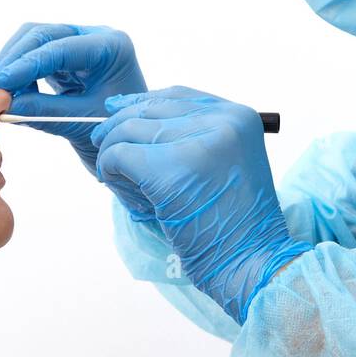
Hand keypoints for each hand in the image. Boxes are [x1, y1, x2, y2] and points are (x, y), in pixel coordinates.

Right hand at [0, 23, 146, 177]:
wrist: (131, 142)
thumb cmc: (117, 133)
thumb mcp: (81, 123)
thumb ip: (44, 111)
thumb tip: (5, 106)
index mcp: (110, 47)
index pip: (59, 47)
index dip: (25, 65)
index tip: (0, 85)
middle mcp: (96, 37)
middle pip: (43, 34)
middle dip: (15, 60)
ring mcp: (81, 44)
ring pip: (34, 40)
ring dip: (14, 63)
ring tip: (3, 93)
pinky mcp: (68, 57)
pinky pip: (37, 55)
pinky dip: (22, 72)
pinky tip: (15, 93)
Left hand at [90, 86, 312, 322]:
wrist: (252, 261)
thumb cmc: (237, 222)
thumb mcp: (228, 163)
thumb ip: (195, 138)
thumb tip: (135, 115)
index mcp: (239, 117)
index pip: (177, 95)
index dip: (142, 101)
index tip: (117, 110)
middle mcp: (222, 122)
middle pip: (150, 108)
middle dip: (119, 126)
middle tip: (103, 145)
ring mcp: (197, 144)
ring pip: (129, 129)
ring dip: (111, 151)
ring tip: (112, 174)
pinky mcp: (171, 170)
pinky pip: (119, 154)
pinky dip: (108, 167)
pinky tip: (111, 180)